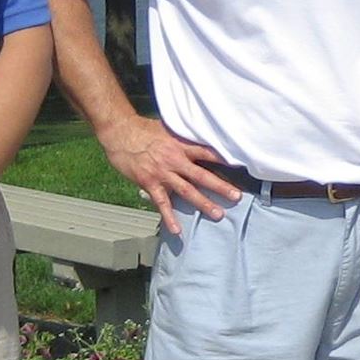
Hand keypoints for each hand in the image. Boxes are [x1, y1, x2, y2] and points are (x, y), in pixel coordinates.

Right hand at [99, 118, 240, 235]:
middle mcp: (175, 160)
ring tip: (218, 214)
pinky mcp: (150, 183)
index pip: (207, 153)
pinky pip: (162, 203)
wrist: (120, 132)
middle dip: (221, 187)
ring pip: (187, 191)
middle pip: (202, 175)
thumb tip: (195, 138)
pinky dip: (169, 217)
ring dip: (203, 203)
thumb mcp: (166, 128)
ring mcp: (163, 173)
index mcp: (181, 146)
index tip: (239, 166)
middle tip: (236, 196)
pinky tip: (177, 230)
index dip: (223, 159)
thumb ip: (181, 138)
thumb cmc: (142, 129)